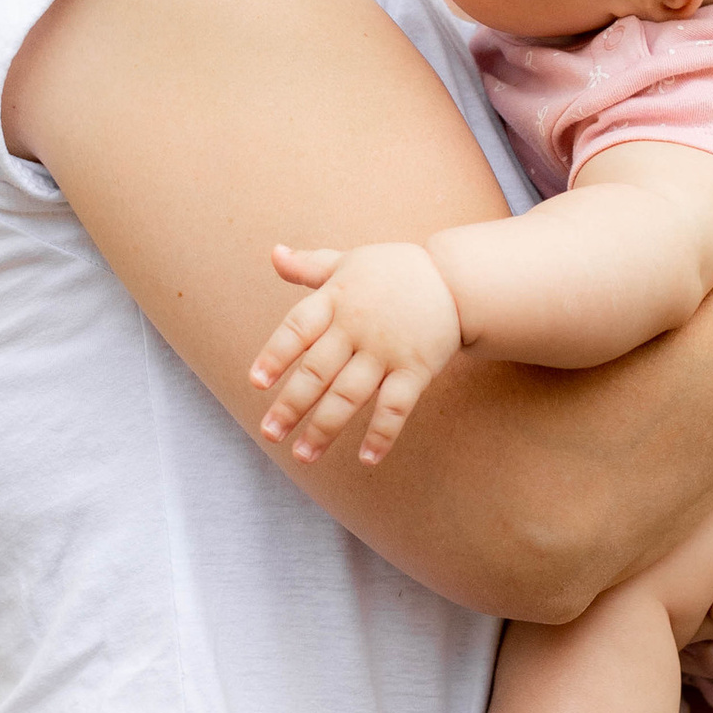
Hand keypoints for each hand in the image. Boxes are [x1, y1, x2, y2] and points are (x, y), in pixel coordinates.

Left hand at [250, 239, 464, 465]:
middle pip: (317, 370)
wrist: (456, 279)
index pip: (297, 329)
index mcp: (336, 300)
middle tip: (270, 434)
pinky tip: (366, 459)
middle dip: (291, 405)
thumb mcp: (348, 262)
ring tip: (304, 455)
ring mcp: (386, 351)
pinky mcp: (416, 369)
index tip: (256, 382)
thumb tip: (274, 253)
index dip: (276, 355)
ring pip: (349, 395)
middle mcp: (356, 327)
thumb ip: (309, 265)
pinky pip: (396, 406)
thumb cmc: (394, 272)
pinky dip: (381, 433)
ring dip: (325, 428)